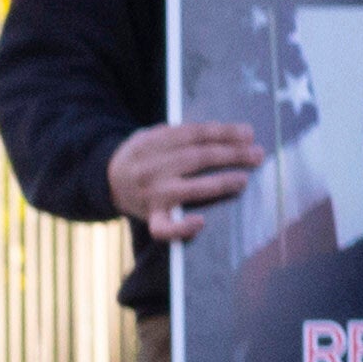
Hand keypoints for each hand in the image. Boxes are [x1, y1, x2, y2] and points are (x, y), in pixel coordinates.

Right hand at [111, 117, 260, 242]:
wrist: (105, 180)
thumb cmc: (143, 156)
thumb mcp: (152, 135)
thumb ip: (181, 133)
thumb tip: (229, 134)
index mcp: (152, 142)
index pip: (195, 134)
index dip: (224, 133)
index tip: (249, 133)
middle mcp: (152, 168)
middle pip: (198, 158)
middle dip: (232, 155)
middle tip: (257, 154)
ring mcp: (152, 193)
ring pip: (190, 188)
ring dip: (220, 183)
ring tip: (243, 179)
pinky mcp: (151, 216)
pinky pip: (164, 228)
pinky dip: (182, 228)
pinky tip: (200, 222)